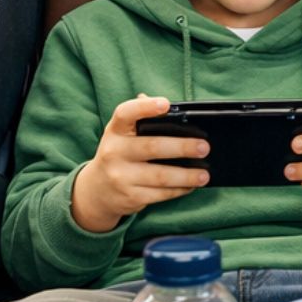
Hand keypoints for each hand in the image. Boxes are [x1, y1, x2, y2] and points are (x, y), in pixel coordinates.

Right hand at [70, 94, 208, 232]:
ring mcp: (120, 176)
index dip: (145, 107)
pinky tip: (192, 185)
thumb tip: (173, 108)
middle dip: (181, 147)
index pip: (125, 113)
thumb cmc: (120, 154)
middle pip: (152, 147)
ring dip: (186, 175)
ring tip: (204, 174)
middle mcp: (114, 152)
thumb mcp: (123, 135)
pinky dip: (179, 190)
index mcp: (115, 130)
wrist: (97, 191)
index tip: (166, 104)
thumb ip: (143, 119)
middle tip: (204, 147)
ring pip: (160, 176)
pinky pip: (160, 194)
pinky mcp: (129, 197)